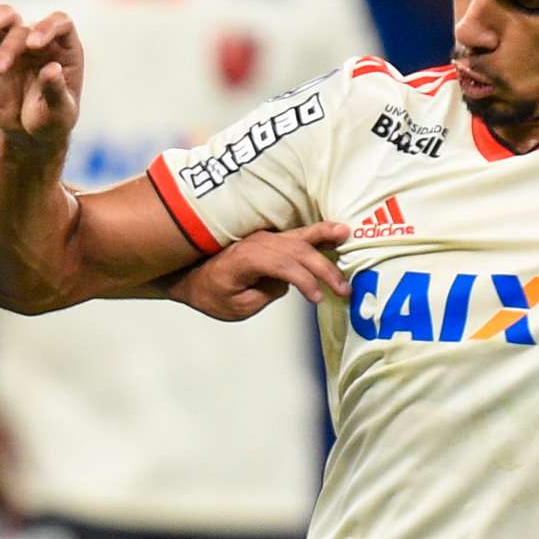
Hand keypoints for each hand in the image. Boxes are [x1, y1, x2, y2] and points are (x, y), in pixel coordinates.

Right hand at [0, 2, 83, 151]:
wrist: (27, 131)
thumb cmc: (50, 120)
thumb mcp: (58, 113)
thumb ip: (56, 91)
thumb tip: (51, 69)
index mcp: (64, 48)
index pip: (60, 23)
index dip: (46, 27)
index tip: (33, 45)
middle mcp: (39, 37)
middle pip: (22, 22)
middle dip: (5, 32)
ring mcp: (15, 39)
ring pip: (1, 16)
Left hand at [169, 222, 351, 321]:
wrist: (191, 275)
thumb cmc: (211, 293)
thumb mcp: (235, 306)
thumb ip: (264, 295)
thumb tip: (286, 284)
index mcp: (247, 258)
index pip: (283, 266)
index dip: (304, 281)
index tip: (319, 299)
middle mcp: (258, 242)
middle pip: (297, 250)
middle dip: (323, 269)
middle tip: (345, 288)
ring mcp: (264, 238)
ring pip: (299, 236)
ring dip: (325, 238)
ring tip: (347, 233)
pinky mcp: (270, 240)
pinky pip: (298, 235)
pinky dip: (317, 234)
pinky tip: (336, 232)